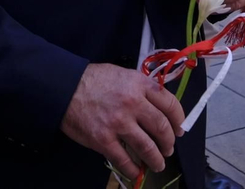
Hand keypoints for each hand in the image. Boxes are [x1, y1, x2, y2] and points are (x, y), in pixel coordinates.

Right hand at [60, 63, 183, 180]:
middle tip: (169, 148)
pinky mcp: (104, 140)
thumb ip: (141, 88)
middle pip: (161, 128)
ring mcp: (118, 123)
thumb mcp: (122, 74)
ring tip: (158, 163)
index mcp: (139, 85)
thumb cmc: (94, 80)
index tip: (179, 130)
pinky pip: (124, 159)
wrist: (65, 88)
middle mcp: (133, 103)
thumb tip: (158, 106)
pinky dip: (133, 168)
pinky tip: (136, 170)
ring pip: (147, 147)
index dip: (178, 120)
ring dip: (156, 159)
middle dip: (169, 142)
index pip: (170, 104)